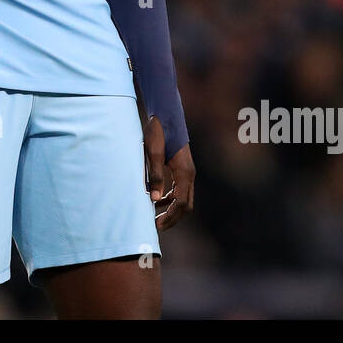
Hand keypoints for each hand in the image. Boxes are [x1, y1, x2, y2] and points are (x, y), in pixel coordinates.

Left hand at [144, 116, 194, 230]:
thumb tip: (154, 199)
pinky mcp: (181, 168)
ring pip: (184, 198)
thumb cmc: (158, 131)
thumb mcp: (152, 152)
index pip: (182, 202)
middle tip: (156, 227)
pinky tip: (156, 202)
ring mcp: (187, 171)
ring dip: (172, 211)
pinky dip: (170, 199)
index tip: (157, 225)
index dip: (171, 216)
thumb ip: (154, 175)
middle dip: (173, 218)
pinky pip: (179, 190)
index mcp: (184, 172)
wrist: (165, 114)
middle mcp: (189, 174)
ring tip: (155, 218)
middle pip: (186, 205)